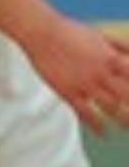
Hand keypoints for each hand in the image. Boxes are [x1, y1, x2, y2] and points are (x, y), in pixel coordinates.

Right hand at [20, 14, 128, 130]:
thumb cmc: (73, 33)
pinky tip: (104, 133)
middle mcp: (102, 73)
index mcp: (112, 57)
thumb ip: (120, 47)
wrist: (45, 36)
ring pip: (110, 106)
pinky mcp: (69, 93)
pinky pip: (85, 113)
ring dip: (121, 119)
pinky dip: (96, 125)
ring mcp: (85, 84)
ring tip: (127, 128)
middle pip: (126, 94)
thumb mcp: (101, 37)